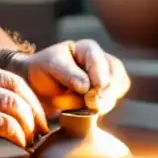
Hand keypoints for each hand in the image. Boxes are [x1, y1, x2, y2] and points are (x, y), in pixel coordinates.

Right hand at [0, 59, 48, 151]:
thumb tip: (1, 116)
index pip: (13, 79)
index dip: (29, 98)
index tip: (35, 115)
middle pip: (20, 90)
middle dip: (35, 111)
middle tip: (42, 129)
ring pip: (17, 106)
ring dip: (29, 126)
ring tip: (32, 140)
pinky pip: (7, 124)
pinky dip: (18, 136)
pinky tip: (20, 145)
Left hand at [7, 40, 130, 118]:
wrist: (40, 85)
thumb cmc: (44, 70)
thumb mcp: (50, 67)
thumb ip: (68, 74)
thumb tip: (87, 87)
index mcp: (86, 48)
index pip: (99, 59)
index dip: (99, 73)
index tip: (98, 87)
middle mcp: (101, 60)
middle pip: (115, 73)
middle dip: (105, 90)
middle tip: (92, 103)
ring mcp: (107, 76)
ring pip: (117, 88)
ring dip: (104, 100)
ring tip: (87, 107)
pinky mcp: (108, 92)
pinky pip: (114, 99)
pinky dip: (104, 106)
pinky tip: (92, 109)